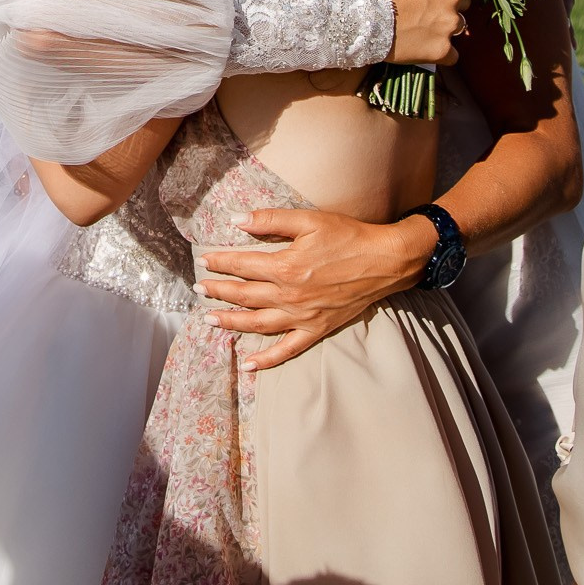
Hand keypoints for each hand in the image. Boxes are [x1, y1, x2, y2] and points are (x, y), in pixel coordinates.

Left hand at [198, 207, 431, 371]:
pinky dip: (267, 359)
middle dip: (218, 291)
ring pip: (257, 324)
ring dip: (231, 322)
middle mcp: (289, 296)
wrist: (385, 261)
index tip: (204, 260)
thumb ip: (270, 220)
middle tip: (198, 289)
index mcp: (285, 267)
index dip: (220, 262)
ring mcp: (302, 316)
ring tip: (210, 320)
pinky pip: (287, 349)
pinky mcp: (316, 329)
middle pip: (244, 295)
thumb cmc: (348, 236)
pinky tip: (250, 364)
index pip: (242, 265)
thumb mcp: (309, 220)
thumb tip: (236, 219)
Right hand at [371, 0, 482, 64]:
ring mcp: (450, 24)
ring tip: (422, 32)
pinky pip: (452, 55)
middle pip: (465, 1)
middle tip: (427, 11)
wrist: (360, 18)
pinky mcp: (443, 49)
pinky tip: (425, 51)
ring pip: (460, 27)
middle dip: (450, 6)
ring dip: (446, 29)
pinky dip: (442, 53)